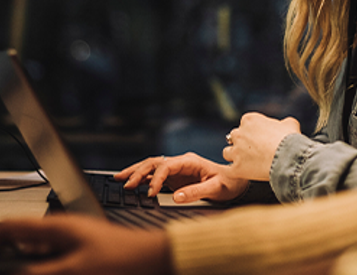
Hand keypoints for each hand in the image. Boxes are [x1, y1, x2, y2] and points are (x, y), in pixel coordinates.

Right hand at [0, 215, 169, 274]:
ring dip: (13, 262)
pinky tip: (30, 268)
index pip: (7, 230)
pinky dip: (33, 266)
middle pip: (14, 241)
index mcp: (57, 228)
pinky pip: (46, 259)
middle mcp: (61, 232)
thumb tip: (10, 273)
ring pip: (30, 252)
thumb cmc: (123, 260)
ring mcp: (70, 242)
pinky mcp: (78, 254)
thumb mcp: (74, 271)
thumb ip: (38, 272)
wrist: (155, 259)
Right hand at [114, 152, 248, 202]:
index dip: (156, 178)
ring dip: (136, 172)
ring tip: (120, 178)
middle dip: (138, 171)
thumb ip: (196, 192)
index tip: (151, 193)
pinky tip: (132, 183)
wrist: (236, 183)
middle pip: (155, 162)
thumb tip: (176, 196)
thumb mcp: (216, 188)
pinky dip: (142, 178)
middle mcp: (181, 163)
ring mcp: (177, 169)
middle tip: (125, 183)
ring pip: (152, 166)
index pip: (166, 166)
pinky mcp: (175, 178)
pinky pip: (155, 175)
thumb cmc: (228, 183)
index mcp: (190, 161)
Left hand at [223, 112, 300, 180]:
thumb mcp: (290, 124)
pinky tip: (241, 174)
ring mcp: (236, 151)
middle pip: (235, 137)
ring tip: (246, 162)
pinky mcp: (236, 168)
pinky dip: (234, 172)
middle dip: (242, 143)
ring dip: (234, 156)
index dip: (253, 132)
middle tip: (254, 151)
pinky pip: (228, 171)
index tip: (261, 139)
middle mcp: (239, 133)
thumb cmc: (290, 140)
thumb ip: (283, 122)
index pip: (245, 124)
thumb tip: (284, 124)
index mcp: (250, 120)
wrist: (288, 158)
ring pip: (227, 152)